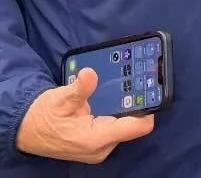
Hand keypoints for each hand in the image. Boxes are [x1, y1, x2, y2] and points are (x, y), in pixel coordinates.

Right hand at [16, 67, 153, 162]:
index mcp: (96, 139)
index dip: (148, 106)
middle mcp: (102, 147)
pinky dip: (118, 112)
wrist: (26, 130)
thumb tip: (90, 74)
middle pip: (134, 123)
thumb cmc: (42, 116)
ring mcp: (100, 147)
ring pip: (126, 124)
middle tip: (143, 78)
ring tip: (131, 83)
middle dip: (137, 102)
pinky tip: (117, 96)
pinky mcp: (98, 143)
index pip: (137, 126)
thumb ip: (79, 89)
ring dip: (127, 106)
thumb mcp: (59, 99)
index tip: (153, 87)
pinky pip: (116, 126)